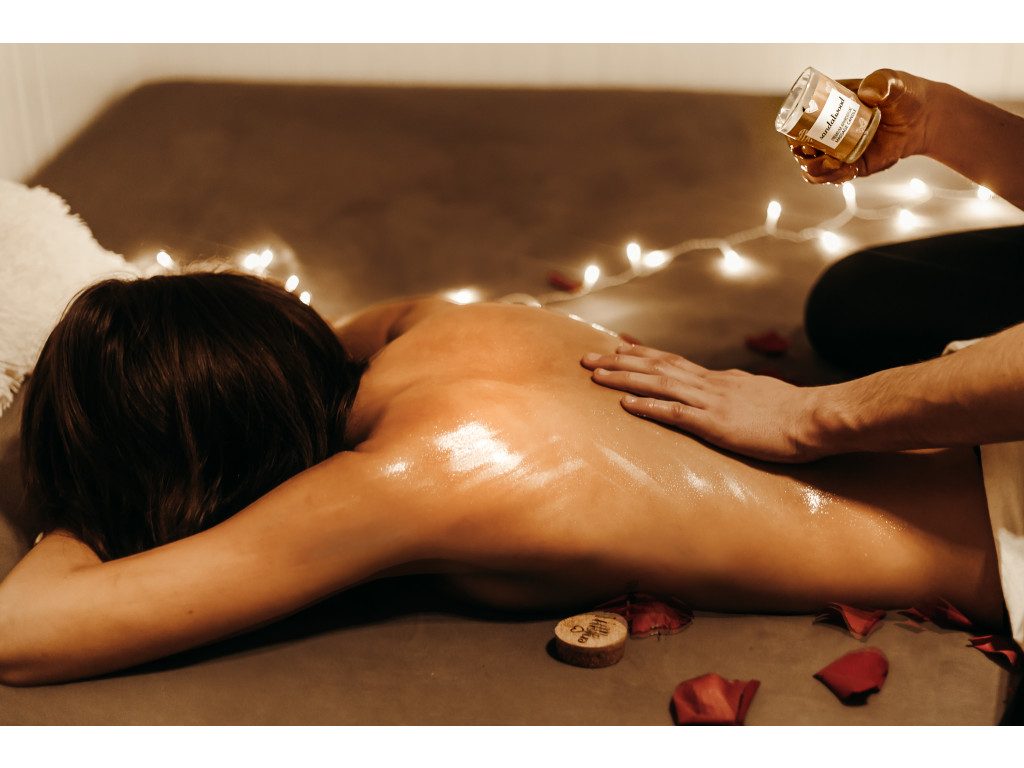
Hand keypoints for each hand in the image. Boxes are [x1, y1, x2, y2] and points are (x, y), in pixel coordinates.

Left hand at [581, 343, 825, 462]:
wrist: (818, 418)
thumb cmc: (797, 414)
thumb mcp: (763, 395)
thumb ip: (741, 391)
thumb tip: (728, 388)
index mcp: (720, 380)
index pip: (673, 362)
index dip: (643, 354)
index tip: (619, 347)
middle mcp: (711, 384)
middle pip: (656, 367)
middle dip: (619, 362)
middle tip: (588, 357)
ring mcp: (712, 402)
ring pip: (658, 384)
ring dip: (624, 378)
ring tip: (594, 375)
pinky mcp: (716, 424)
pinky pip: (675, 413)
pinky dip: (648, 406)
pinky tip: (626, 404)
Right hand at [789, 69, 932, 184]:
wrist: (923, 120)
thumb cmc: (904, 95)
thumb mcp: (894, 83)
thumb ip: (884, 82)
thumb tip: (870, 94)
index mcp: (827, 105)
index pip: (797, 118)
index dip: (792, 131)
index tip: (803, 138)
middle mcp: (826, 129)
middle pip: (798, 147)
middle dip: (803, 156)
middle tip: (820, 154)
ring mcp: (836, 149)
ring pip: (810, 166)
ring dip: (816, 170)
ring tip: (837, 164)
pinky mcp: (848, 165)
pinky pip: (830, 177)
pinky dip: (833, 178)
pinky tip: (848, 171)